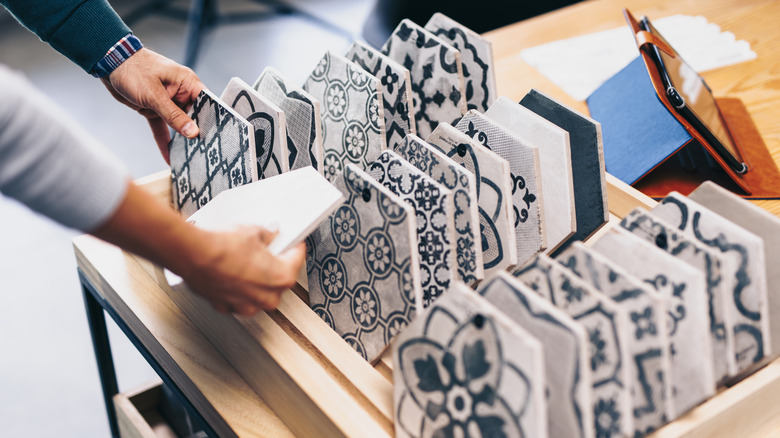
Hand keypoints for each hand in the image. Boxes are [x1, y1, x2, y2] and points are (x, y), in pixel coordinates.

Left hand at [101, 48, 205, 162]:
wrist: (109, 62)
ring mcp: (167, 102)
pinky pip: (162, 127)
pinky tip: (168, 155)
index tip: (217, 138)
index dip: (212, 120)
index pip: (207, 104)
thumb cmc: (133, 69)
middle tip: (202, 153)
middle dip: (196, 134)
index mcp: (187, 83)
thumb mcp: (155, 95)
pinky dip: (164, 140)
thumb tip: (193, 132)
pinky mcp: (154, 109)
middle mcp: (180, 93)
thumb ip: (174, 115)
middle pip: (194, 117)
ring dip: (180, 140)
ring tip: (187, 158)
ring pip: (177, 125)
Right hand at [181, 227, 305, 315]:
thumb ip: (267, 235)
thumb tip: (270, 234)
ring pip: (259, 292)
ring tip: (247, 259)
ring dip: (256, 278)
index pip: (297, 259)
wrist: (193, 255)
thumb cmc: (222, 247)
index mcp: (281, 278)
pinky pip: (238, 297)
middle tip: (269, 248)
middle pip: (279, 279)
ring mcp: (246, 305)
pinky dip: (236, 286)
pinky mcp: (226, 306)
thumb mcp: (253, 232)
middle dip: (275, 263)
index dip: (294, 246)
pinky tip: (231, 271)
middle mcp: (266, 297)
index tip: (293, 241)